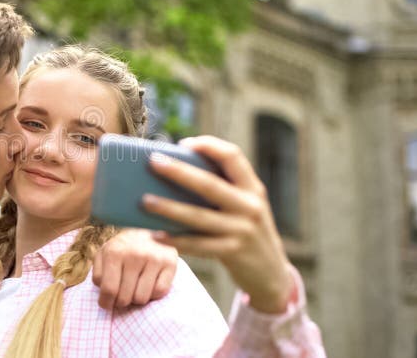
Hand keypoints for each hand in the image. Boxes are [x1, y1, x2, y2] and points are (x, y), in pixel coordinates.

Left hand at [92, 228, 177, 308]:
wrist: (149, 227)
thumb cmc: (123, 247)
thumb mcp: (105, 254)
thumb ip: (99, 273)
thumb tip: (103, 293)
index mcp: (114, 252)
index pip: (109, 290)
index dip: (106, 302)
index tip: (107, 304)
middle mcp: (134, 254)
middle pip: (125, 298)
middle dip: (121, 301)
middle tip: (122, 294)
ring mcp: (154, 258)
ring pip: (142, 298)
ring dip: (137, 298)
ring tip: (136, 287)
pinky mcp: (170, 263)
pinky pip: (159, 292)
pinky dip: (153, 293)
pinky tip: (150, 283)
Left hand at [142, 135, 292, 313]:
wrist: (271, 273)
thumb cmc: (246, 230)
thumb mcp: (244, 205)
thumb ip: (222, 189)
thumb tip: (174, 171)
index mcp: (252, 188)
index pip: (233, 156)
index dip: (208, 146)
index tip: (184, 143)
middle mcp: (250, 206)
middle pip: (210, 184)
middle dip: (179, 171)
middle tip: (153, 161)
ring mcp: (242, 231)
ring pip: (199, 216)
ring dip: (169, 208)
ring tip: (145, 200)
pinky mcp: (233, 253)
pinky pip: (198, 245)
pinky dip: (175, 240)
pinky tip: (155, 236)